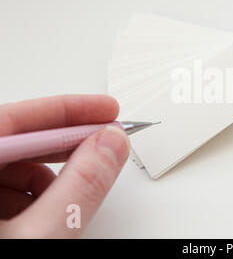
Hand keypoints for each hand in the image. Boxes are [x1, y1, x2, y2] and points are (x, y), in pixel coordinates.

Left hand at [0, 95, 128, 237]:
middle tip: (106, 141)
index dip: (68, 111)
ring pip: (16, 164)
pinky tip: (47, 215)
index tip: (106, 111)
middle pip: (20, 139)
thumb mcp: (39, 235)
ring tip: (72, 197)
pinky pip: (8, 187)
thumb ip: (79, 187)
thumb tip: (110, 144)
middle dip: (68, 142)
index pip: (16, 119)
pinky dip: (36, 194)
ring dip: (52, 174)